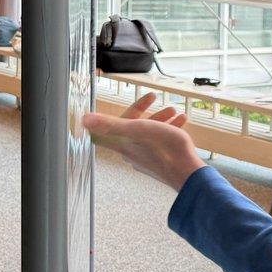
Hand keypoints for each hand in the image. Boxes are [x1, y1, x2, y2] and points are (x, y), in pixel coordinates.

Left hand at [82, 92, 203, 191]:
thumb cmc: (165, 150)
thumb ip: (111, 123)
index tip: (147, 99)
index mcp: (125, 143)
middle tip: (166, 107)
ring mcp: (147, 158)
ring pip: (152, 134)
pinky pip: (162, 142)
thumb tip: (84, 120)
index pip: (119, 123)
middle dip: (152, 114)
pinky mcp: (160, 162)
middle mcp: (133, 151)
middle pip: (137, 127)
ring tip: (175, 114)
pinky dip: (170, 130)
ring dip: (163, 121)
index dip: (133, 109)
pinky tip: (181, 126)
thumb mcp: (138, 129)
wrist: (186, 172)